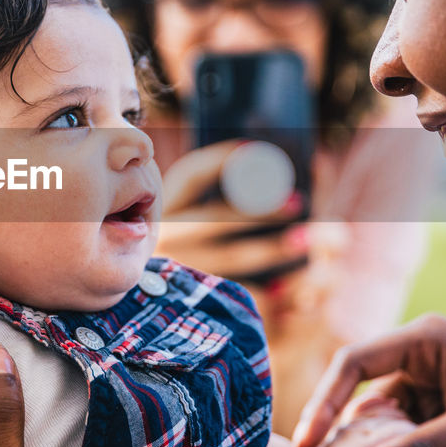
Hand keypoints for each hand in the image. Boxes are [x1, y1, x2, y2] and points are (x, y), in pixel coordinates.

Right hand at [157, 141, 306, 285]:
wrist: (140, 291)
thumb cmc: (171, 244)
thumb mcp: (175, 215)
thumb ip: (204, 197)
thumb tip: (253, 162)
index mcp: (162, 209)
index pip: (190, 176)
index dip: (220, 159)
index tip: (252, 148)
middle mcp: (165, 238)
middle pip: (216, 220)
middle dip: (260, 210)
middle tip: (298, 201)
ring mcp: (176, 269)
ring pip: (229, 258)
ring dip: (270, 249)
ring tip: (304, 239)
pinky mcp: (190, 298)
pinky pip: (232, 290)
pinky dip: (262, 289)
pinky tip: (287, 284)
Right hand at [293, 315, 445, 446]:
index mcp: (426, 337)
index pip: (355, 363)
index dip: (325, 401)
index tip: (307, 441)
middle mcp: (424, 353)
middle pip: (367, 395)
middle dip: (360, 437)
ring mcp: (434, 381)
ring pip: (389, 423)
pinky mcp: (445, 408)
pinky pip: (411, 436)